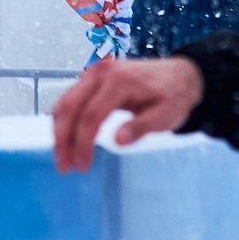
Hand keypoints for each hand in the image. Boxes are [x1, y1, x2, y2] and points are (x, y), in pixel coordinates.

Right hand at [50, 57, 203, 172]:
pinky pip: (69, 99)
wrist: (178, 76)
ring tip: (63, 157)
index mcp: (120, 81)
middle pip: (70, 108)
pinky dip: (64, 121)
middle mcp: (102, 72)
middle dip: (63, 140)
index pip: (91, 115)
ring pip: (64, 103)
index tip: (82, 166)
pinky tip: (67, 140)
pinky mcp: (91, 78)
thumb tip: (118, 140)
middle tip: (64, 167)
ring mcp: (94, 73)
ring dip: (59, 132)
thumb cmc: (173, 96)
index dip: (83, 144)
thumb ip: (141, 127)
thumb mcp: (166, 116)